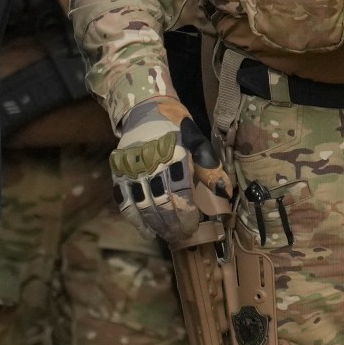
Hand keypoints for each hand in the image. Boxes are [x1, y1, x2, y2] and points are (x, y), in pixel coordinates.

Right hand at [109, 96, 225, 240]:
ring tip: (167, 236)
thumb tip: (224, 193)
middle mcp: (151, 163)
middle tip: (182, 236)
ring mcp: (132, 169)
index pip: (181, 193)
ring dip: (156, 225)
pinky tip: (146, 231)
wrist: (144, 108)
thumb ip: (210, 167)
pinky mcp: (119, 172)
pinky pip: (125, 201)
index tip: (193, 227)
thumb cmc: (176, 127)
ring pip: (144, 205)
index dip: (187, 214)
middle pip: (162, 203)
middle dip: (173, 224)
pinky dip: (135, 219)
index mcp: (175, 154)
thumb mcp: (198, 141)